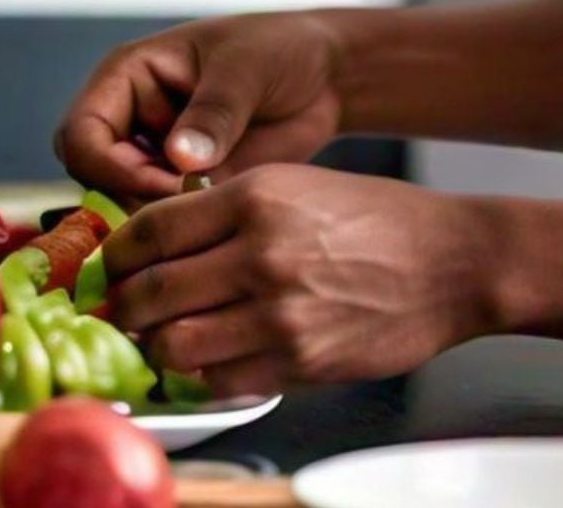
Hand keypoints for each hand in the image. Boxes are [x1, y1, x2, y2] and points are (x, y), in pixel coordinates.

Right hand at [54, 13, 346, 202]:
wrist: (325, 77)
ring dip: (161, 218)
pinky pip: (166, 221)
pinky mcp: (185, 189)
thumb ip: (213, 112)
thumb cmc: (279, 49)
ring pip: (125, 207)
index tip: (161, 184)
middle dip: (133, 199)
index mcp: (126, 79)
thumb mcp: (246, 68)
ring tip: (214, 207)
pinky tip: (223, 218)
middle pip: (94, 179)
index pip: (80, 134)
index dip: (106, 167)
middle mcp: (130, 122)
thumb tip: (179, 156)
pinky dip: (187, 228)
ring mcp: (156, 159)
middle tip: (191, 205)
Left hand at [103, 165, 498, 397]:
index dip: (116, 254)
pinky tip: (203, 361)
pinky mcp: (299, 361)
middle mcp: (261, 254)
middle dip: (122, 306)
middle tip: (119, 309)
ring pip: (175, 344)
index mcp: (255, 198)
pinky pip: (219, 379)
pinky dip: (199, 375)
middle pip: (151, 291)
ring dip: (155, 346)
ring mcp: (280, 313)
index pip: (150, 230)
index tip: (109, 265)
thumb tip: (158, 236)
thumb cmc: (379, 220)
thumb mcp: (295, 182)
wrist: (454, 263)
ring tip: (157, 339)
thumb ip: (225, 206)